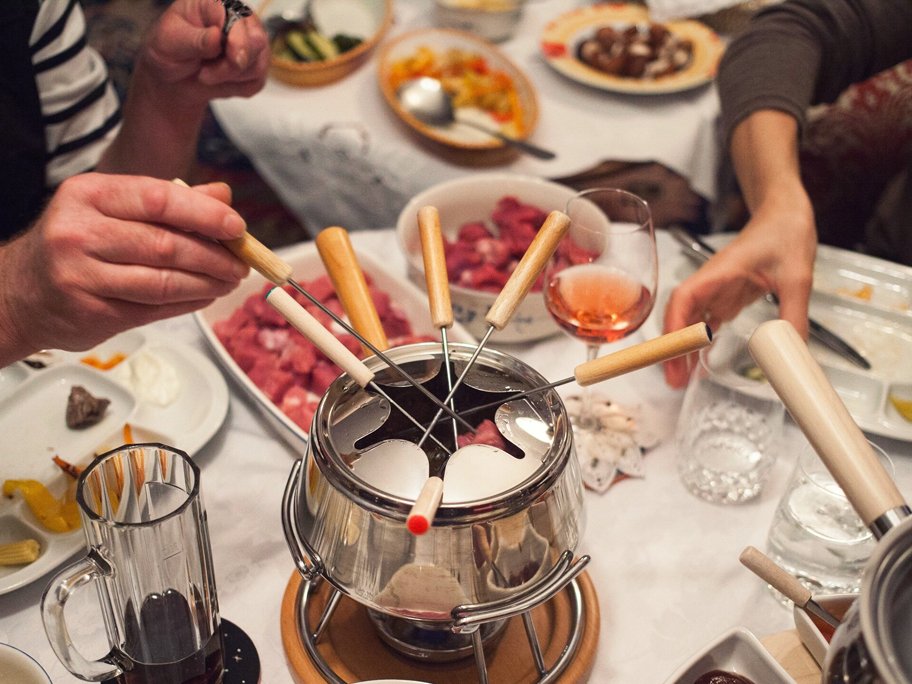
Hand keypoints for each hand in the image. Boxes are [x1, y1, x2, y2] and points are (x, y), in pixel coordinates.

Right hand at [0, 174, 248, 364]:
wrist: (20, 293)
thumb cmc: (75, 244)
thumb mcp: (111, 209)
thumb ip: (168, 201)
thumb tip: (223, 195)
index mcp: (88, 196)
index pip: (159, 199)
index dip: (205, 214)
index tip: (236, 227)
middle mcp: (80, 232)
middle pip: (166, 244)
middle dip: (214, 256)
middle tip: (241, 262)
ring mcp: (82, 275)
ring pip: (164, 281)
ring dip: (207, 283)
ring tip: (228, 281)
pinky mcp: (92, 312)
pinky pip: (155, 308)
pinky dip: (188, 302)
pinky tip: (205, 295)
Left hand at [136, 0, 268, 103]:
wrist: (173, 75)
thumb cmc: (169, 50)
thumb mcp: (170, 41)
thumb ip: (194, 39)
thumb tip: (217, 36)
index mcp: (217, 4)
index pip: (239, 19)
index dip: (238, 40)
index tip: (232, 58)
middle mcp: (240, 19)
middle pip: (256, 42)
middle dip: (231, 66)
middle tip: (204, 74)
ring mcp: (251, 42)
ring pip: (257, 65)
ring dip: (229, 78)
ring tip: (206, 74)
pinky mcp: (255, 65)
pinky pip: (256, 81)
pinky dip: (236, 87)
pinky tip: (219, 79)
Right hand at [662, 195, 815, 387]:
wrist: (786, 214)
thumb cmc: (785, 232)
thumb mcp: (796, 276)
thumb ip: (794, 314)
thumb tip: (793, 351)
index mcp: (718, 272)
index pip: (683, 300)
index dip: (675, 328)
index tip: (672, 352)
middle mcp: (711, 282)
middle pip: (680, 316)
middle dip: (672, 348)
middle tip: (674, 379)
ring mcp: (717, 290)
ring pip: (690, 322)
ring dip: (683, 348)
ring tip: (682, 378)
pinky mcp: (727, 296)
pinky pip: (707, 322)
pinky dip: (700, 342)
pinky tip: (700, 361)